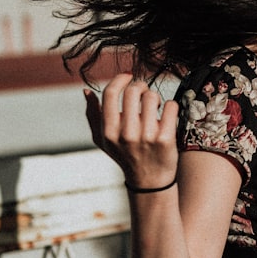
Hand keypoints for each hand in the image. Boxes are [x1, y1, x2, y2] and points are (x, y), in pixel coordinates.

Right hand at [84, 73, 179, 187]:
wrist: (149, 181)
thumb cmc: (125, 155)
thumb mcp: (103, 140)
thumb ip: (93, 115)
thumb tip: (86, 91)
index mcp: (108, 132)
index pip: (111, 94)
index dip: (120, 79)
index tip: (128, 76)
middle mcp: (126, 134)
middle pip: (133, 91)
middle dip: (140, 87)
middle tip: (144, 93)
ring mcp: (147, 137)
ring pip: (152, 97)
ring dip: (155, 97)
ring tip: (155, 106)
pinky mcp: (166, 139)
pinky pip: (170, 106)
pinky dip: (170, 106)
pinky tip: (166, 115)